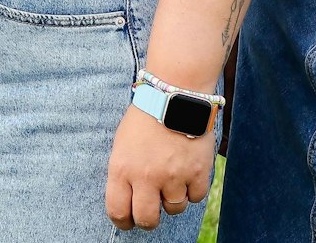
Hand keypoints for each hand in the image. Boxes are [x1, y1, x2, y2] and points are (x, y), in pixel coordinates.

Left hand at [105, 105, 212, 230]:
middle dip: (148, 220)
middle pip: (147, 220)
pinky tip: (187, 174)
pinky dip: (192, 190)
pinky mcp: (198, 171)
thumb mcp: (122, 143)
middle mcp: (147, 176)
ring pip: (174, 209)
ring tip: (171, 180)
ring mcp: (174, 175)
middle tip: (151, 213)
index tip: (127, 221)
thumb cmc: (145, 116)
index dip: (123, 221)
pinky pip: (196, 197)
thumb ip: (123, 172)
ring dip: (172, 200)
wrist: (175, 93)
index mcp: (122, 168)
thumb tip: (127, 200)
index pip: (117, 211)